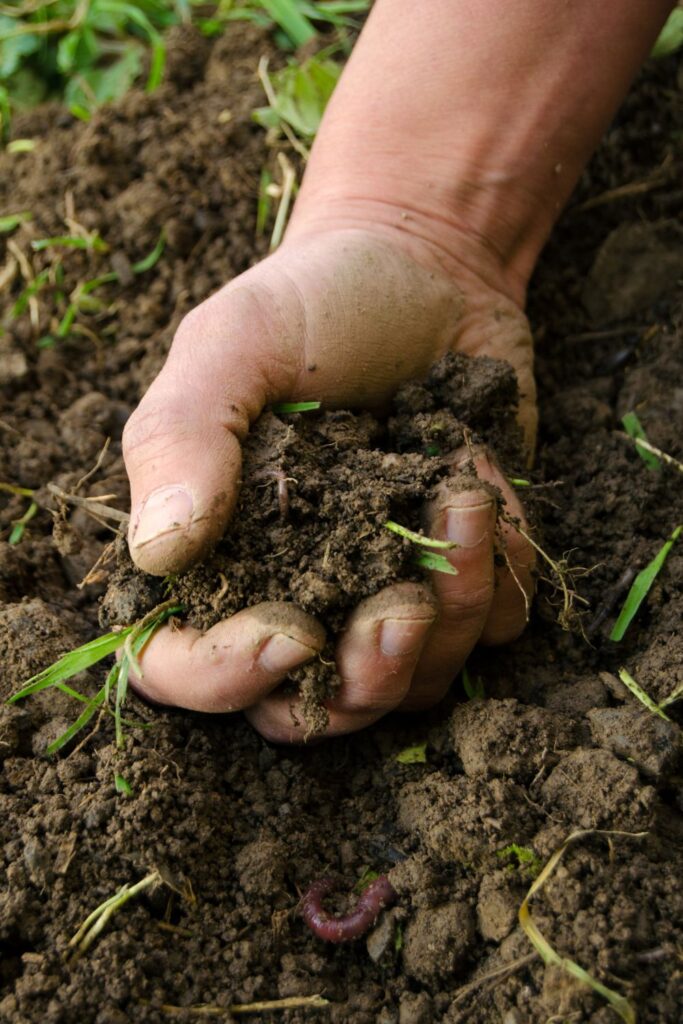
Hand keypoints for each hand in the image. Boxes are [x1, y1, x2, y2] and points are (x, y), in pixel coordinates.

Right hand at [123, 225, 535, 739]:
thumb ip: (182, 437)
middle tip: (400, 605)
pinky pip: (489, 634)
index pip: (181, 668)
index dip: (226, 679)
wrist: (429, 267)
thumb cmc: (318, 300)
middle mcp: (291, 587)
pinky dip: (499, 579)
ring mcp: (379, 587)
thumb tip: (161, 552)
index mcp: (215, 550)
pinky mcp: (456, 572)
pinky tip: (485, 492)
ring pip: (411, 685)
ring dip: (450, 613)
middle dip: (365, 676)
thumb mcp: (233, 342)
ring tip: (462, 500)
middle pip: (310, 710)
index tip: (293, 630)